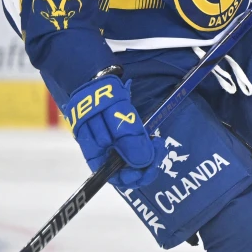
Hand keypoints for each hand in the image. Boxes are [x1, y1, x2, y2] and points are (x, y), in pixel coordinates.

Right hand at [64, 70, 155, 187]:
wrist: (92, 73)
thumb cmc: (100, 93)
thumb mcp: (116, 112)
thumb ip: (128, 137)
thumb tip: (141, 163)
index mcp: (95, 152)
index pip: (117, 178)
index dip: (137, 175)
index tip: (152, 159)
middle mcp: (102, 152)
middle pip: (127, 171)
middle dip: (147, 164)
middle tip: (159, 145)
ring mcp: (109, 143)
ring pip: (132, 161)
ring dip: (148, 155)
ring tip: (157, 140)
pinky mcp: (116, 134)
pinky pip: (132, 149)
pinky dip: (144, 145)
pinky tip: (150, 137)